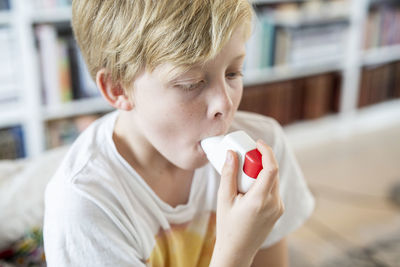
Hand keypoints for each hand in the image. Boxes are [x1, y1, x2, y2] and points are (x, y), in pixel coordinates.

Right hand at [211, 140, 283, 266]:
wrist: (237, 250)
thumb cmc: (228, 226)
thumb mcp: (223, 198)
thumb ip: (228, 174)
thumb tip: (231, 153)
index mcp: (259, 200)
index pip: (271, 168)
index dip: (266, 152)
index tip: (257, 143)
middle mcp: (274, 203)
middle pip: (272, 172)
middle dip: (259, 162)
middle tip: (244, 159)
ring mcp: (279, 208)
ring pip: (273, 180)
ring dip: (261, 173)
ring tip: (243, 178)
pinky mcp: (279, 210)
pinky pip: (273, 189)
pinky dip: (263, 183)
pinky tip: (249, 189)